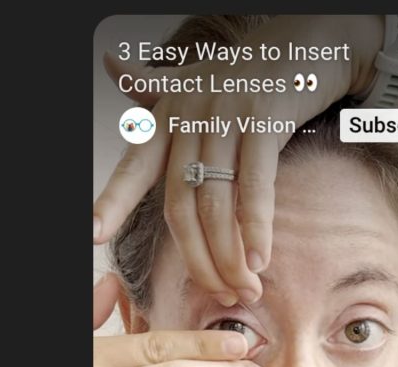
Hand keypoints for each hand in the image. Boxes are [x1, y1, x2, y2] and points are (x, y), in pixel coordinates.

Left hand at [93, 16, 382, 305]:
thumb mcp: (194, 78)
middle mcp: (190, 116)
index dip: (112, 201)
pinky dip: (256, 228)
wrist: (303, 42)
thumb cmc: (247, 69)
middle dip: (198, 259)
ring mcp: (226, 117)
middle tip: (219, 293)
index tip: (93, 235)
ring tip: (243, 287)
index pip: (134, 167)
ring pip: (216, 204)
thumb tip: (112, 64)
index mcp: (167, 114)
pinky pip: (256, 187)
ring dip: (229, 255)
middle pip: (181, 205)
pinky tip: (260, 258)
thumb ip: (153, 88)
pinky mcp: (264, 121)